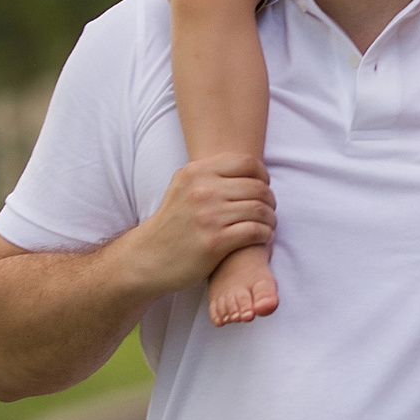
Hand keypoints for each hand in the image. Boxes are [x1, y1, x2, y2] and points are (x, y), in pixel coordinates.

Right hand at [127, 155, 274, 296]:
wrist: (148, 257)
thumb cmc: (173, 223)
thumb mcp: (183, 187)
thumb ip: (210, 174)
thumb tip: (250, 168)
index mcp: (196, 172)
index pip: (247, 163)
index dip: (263, 175)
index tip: (263, 188)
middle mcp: (202, 191)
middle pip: (258, 188)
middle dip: (270, 200)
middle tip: (268, 210)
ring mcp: (209, 216)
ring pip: (260, 210)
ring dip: (270, 219)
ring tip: (268, 225)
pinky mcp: (215, 242)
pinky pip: (255, 231)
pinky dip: (265, 235)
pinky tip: (263, 238)